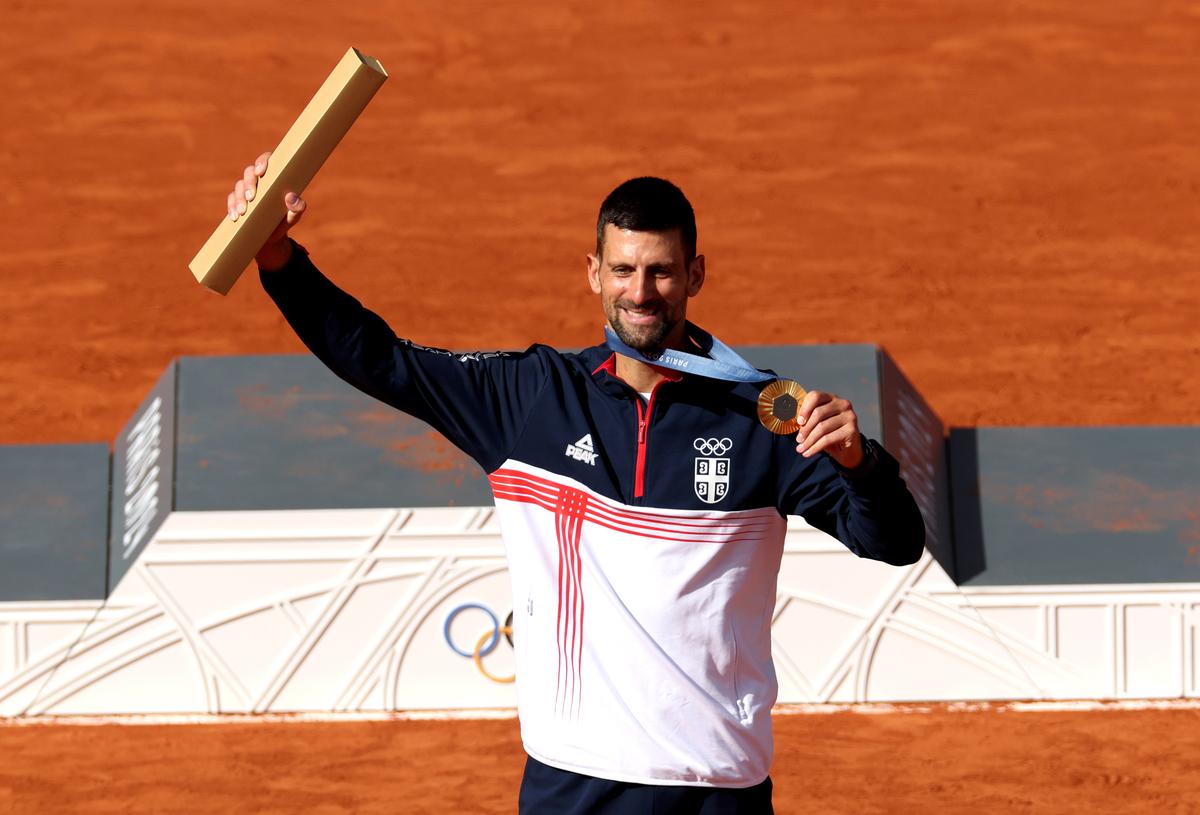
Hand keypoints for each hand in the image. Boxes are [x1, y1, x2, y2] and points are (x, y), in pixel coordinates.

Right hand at [226, 151, 306, 270]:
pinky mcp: (237, 200)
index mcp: (274, 177)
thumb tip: (291, 197)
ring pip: (239, 186)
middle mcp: (259, 180)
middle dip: (249, 183)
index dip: (262, 162)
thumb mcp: (293, 216)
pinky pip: (231, 199)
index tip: (260, 172)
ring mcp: (246, 189)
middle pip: (249, 172)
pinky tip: (235, 217)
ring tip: (243, 212)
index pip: (268, 160)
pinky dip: (232, 207)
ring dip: (239, 198)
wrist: (271, 236)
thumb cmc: (284, 220)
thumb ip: (297, 208)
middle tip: (251, 197)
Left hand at [795, 390, 863, 469]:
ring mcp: (849, 416)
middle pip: (818, 413)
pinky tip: (808, 453)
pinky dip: (815, 447)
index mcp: (832, 398)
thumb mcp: (816, 424)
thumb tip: (786, 415)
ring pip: (822, 427)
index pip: (815, 396)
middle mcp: (843, 404)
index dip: (804, 408)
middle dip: (805, 428)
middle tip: (798, 440)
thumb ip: (805, 418)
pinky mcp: (852, 430)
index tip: (798, 422)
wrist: (847, 451)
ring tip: (800, 449)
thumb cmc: (828, 434)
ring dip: (808, 440)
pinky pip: (828, 439)